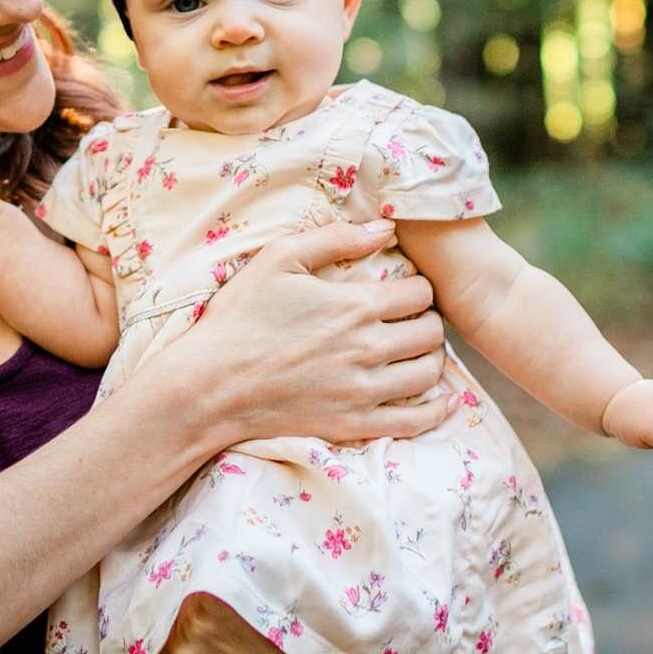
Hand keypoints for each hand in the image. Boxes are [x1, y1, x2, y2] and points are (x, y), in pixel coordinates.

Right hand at [142, 218, 457, 453]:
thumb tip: (386, 229)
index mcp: (354, 305)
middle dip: (428, 320)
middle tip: (413, 320)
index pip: (420, 293)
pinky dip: (436, 410)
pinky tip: (441, 400)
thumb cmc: (239, 317)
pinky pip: (414, 422)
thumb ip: (335, 238)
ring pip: (429, 373)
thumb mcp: (279, 259)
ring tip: (417, 351)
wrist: (211, 384)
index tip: (405, 290)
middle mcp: (368, 348)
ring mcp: (363, 390)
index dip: (419, 287)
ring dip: (432, 358)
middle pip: (431, 332)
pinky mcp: (353, 424)